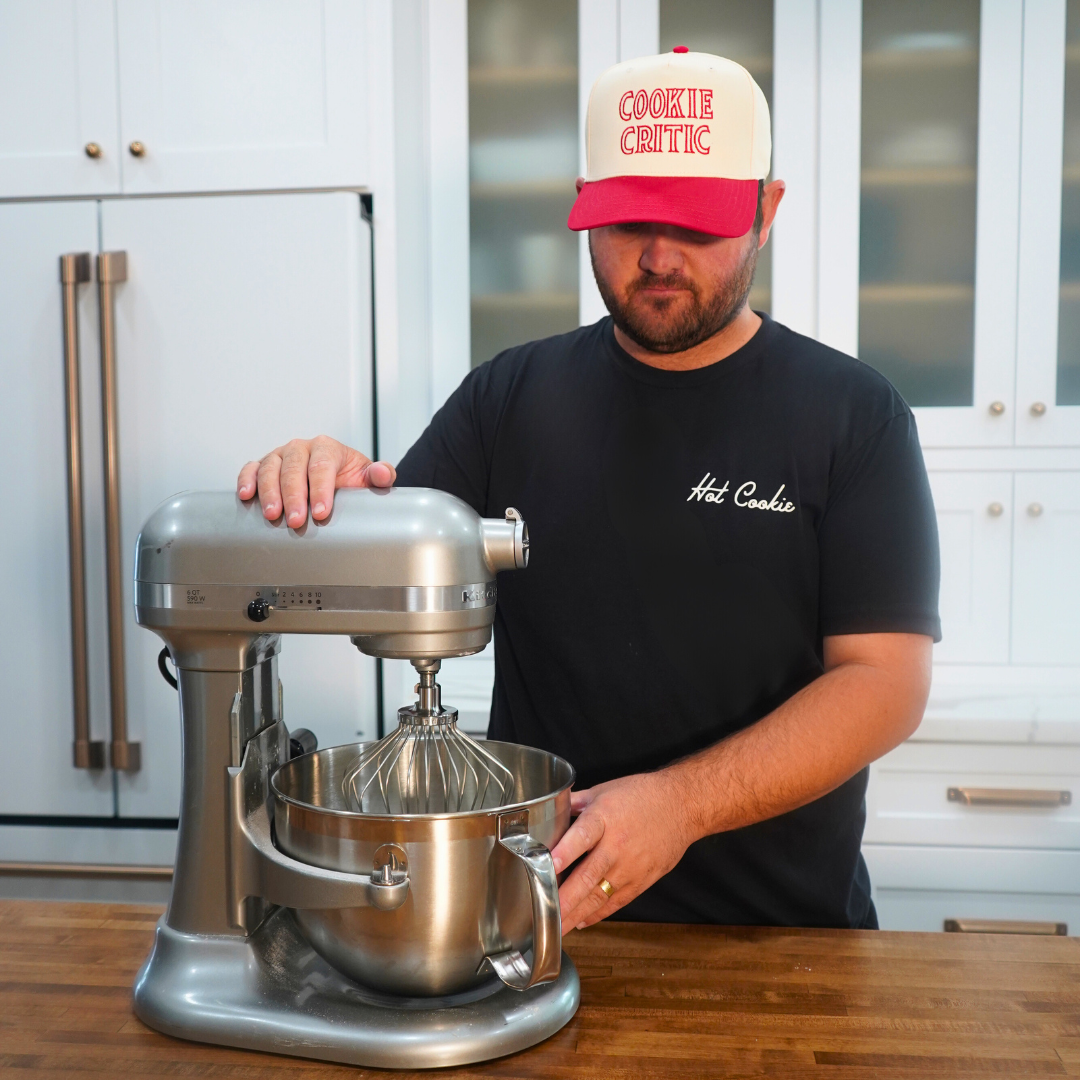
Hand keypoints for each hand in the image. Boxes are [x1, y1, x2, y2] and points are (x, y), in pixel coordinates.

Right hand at [236, 436, 395, 524]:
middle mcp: (302, 448)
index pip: (322, 466)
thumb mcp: (367, 477)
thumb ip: (379, 475)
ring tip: (272, 515)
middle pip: (294, 468)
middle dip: (294, 496)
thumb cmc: (349, 479)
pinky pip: (251, 468)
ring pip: (270, 468)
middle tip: (296, 520)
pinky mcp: (264, 465)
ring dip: (269, 492)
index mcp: (327, 448)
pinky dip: (246, 480)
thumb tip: (382, 473)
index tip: (322, 511)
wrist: (336, 478)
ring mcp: (281, 456)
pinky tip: (246, 496)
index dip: (321, 489)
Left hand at [550, 771, 698, 932]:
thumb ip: (576, 802)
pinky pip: (616, 902)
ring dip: (576, 913)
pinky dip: (598, 914)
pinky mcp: (642, 880)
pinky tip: (581, 921)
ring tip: (557, 925)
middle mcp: (617, 845)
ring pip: (600, 895)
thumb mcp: (605, 790)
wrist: (681, 806)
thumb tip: (550, 807)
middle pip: (588, 875)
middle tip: (545, 911)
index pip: (582, 836)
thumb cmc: (643, 795)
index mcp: (605, 817)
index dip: (565, 852)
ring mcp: (630, 866)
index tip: (548, 866)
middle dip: (565, 897)